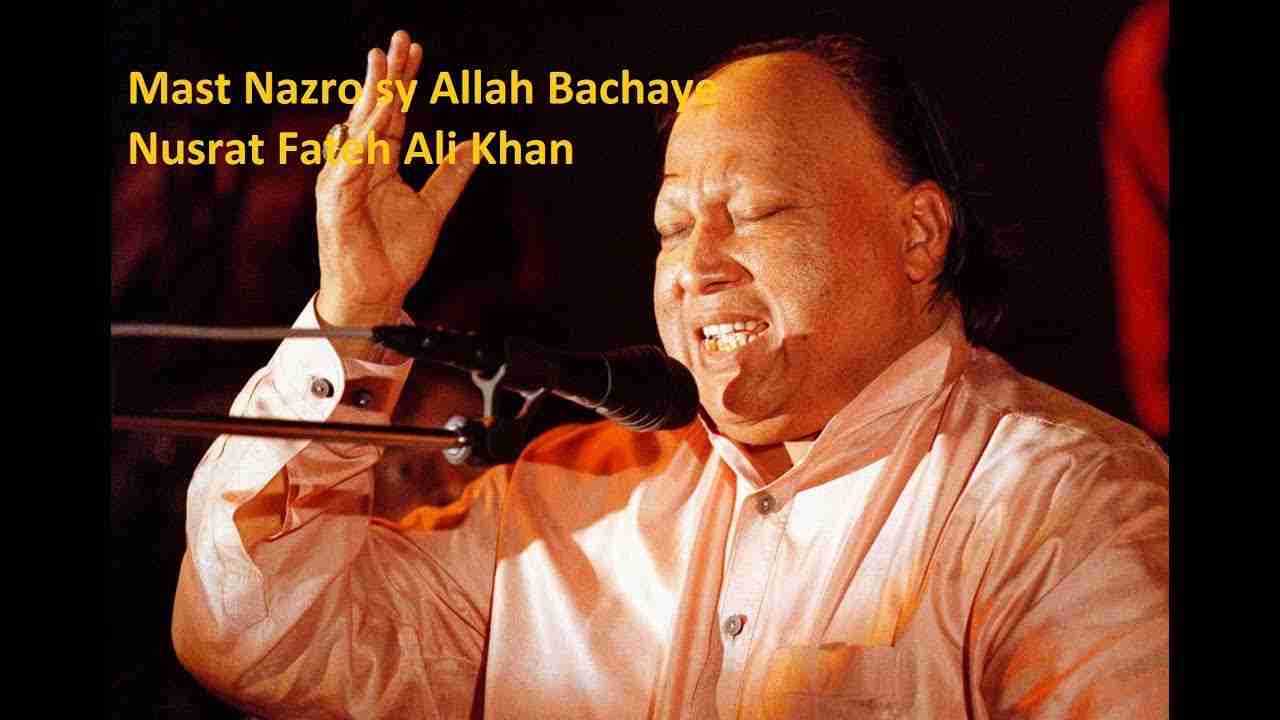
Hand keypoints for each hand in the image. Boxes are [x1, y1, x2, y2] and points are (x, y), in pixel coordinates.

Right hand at [314, 30, 477, 355]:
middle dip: (386, 76)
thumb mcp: (432, 209)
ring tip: (384, 69)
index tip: (414, 51)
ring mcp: (342, 185)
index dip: (403, 83)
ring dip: (371, 100)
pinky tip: (373, 123)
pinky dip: (360, 146)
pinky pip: (348, 170)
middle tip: (397, 42)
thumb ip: (450, 176)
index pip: (391, 115)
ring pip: (359, 133)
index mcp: (378, 166)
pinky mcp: (335, 206)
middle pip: (373, 113)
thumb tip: (473, 144)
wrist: (376, 295)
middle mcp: (356, 168)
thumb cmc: (393, 255)